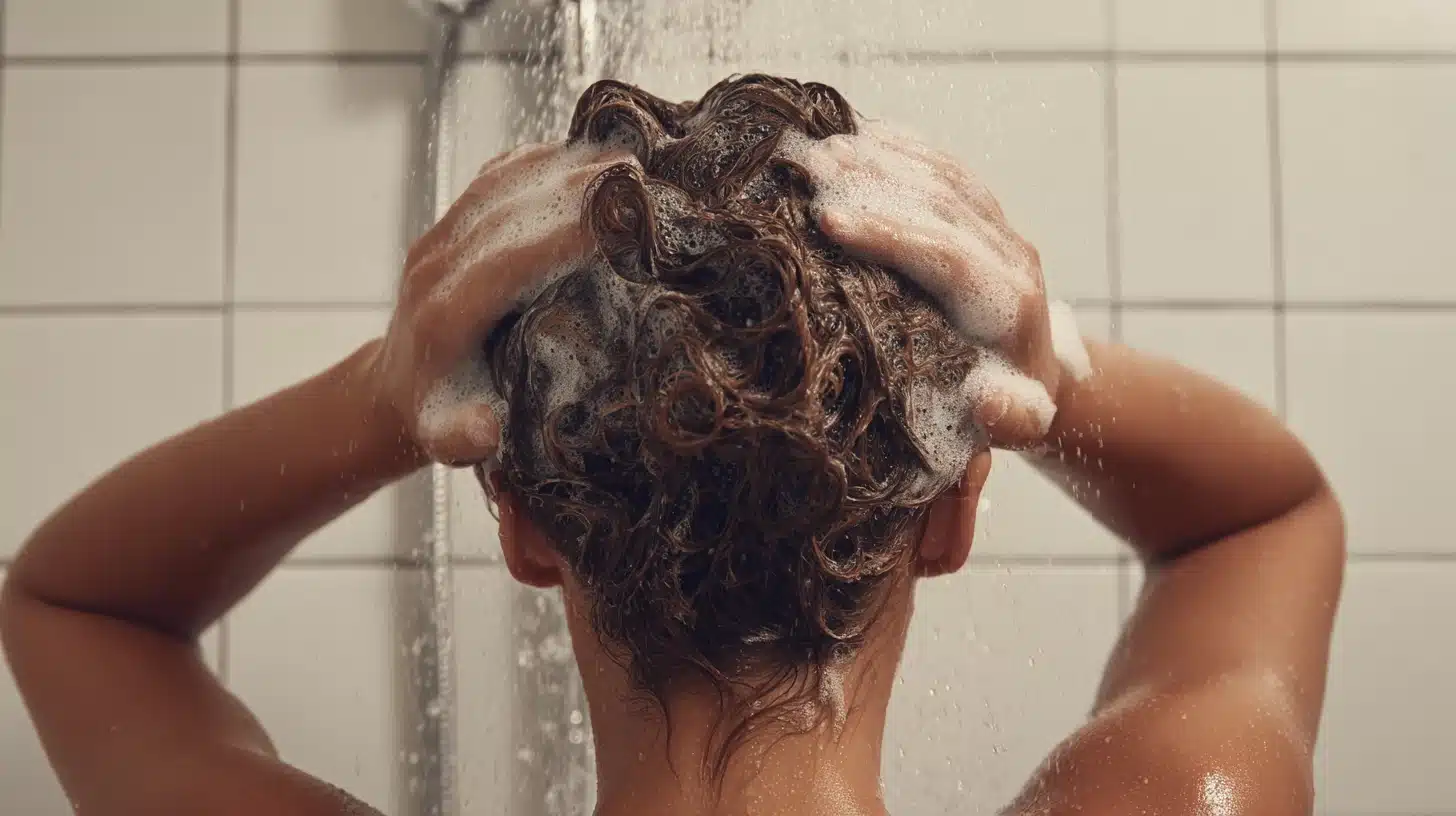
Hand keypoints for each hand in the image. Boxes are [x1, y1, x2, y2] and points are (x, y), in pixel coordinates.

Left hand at [368, 142, 634, 464]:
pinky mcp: (448, 224)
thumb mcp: (446, 440)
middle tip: (639, 173)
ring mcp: (438, 239)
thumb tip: (489, 425)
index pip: (509, 261)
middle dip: (574, 188)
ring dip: (563, 166)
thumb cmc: (436, 416)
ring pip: (502, 184)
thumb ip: (464, 435)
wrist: (391, 390)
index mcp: (444, 315)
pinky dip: (539, 161)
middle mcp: (437, 266)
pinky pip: (494, 179)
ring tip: (626, 158)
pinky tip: (584, 153)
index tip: (616, 216)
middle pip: (510, 209)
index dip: (562, 234)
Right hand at [791, 125, 1058, 448]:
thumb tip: (986, 400)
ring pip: (943, 179)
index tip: (828, 222)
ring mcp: (1002, 231)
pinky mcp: (989, 219)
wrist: (1044, 383)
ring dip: (883, 158)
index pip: (945, 257)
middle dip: (873, 182)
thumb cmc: (1013, 409)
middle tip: (812, 166)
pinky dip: (908, 149)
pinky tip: (865, 132)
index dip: (887, 236)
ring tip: (822, 148)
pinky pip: (950, 171)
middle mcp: (1012, 257)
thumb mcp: (1014, 425)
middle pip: (940, 205)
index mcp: (1010, 304)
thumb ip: (1006, 417)